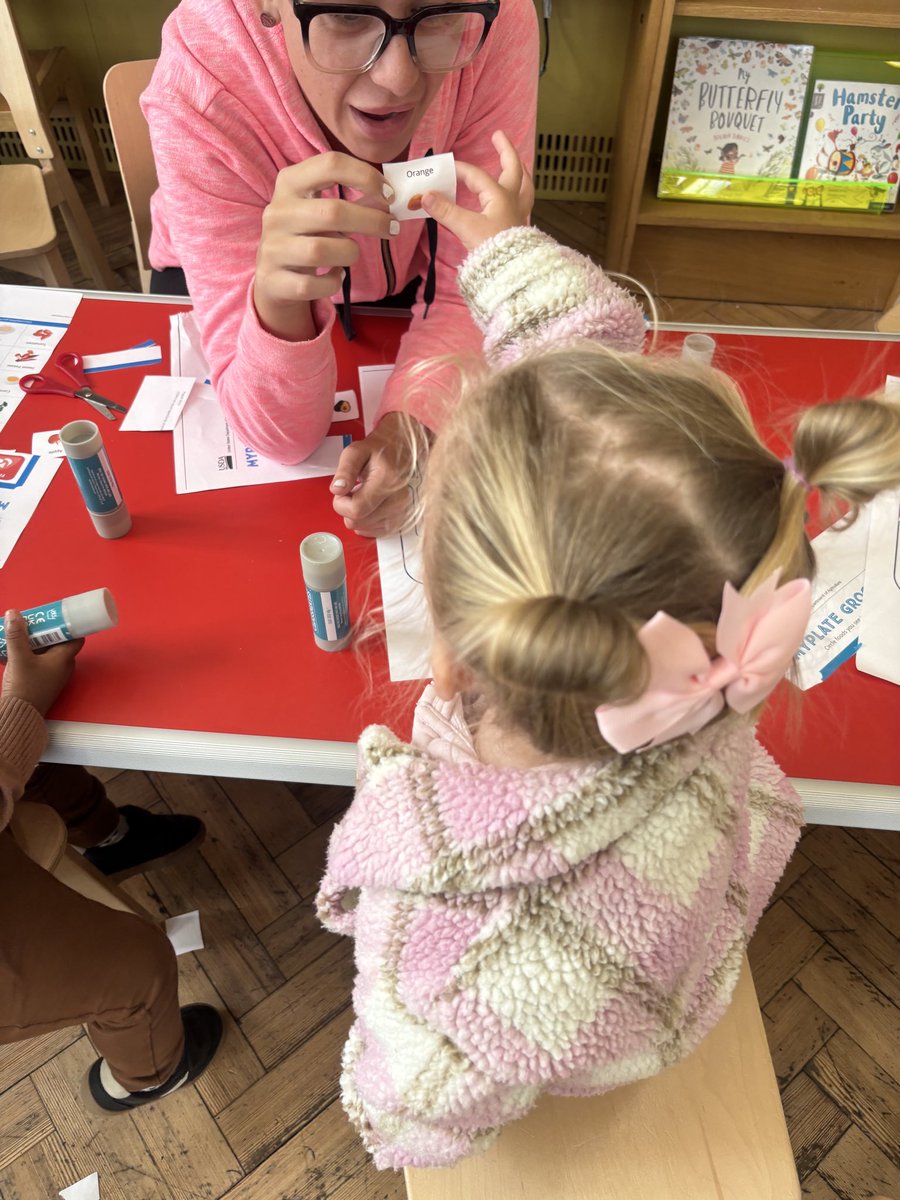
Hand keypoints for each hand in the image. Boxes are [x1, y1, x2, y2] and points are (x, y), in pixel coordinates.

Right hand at [1, 610, 81, 715]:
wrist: (19, 716)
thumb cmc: (25, 688)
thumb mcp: (19, 658)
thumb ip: (16, 635)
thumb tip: (14, 614)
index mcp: (64, 658)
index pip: (75, 636)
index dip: (67, 624)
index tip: (54, 615)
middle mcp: (63, 666)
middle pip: (58, 641)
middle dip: (44, 630)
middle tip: (29, 622)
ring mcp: (53, 674)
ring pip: (46, 651)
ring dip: (33, 642)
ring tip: (18, 633)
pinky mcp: (42, 680)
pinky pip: (38, 661)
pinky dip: (28, 654)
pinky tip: (12, 650)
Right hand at [254, 151, 398, 341]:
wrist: (273, 276)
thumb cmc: (306, 235)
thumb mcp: (321, 210)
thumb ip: (354, 201)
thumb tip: (391, 197)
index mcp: (290, 183)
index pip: (331, 164)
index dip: (366, 176)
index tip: (389, 194)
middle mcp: (278, 212)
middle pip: (333, 212)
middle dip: (371, 221)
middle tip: (392, 228)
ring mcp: (273, 247)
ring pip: (321, 250)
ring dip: (349, 253)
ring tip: (351, 253)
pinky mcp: (275, 280)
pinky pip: (314, 284)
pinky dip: (333, 282)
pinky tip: (335, 275)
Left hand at [330, 412, 421, 536]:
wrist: (405, 451)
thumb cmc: (380, 450)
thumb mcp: (356, 451)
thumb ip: (345, 470)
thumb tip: (337, 490)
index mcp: (387, 481)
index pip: (355, 510)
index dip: (341, 504)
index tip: (342, 491)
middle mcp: (399, 500)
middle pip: (358, 522)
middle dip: (348, 508)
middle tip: (353, 491)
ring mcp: (402, 513)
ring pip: (364, 529)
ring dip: (357, 515)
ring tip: (364, 495)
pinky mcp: (402, 521)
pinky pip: (374, 532)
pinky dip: (367, 521)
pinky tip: (370, 506)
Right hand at [421, 130, 533, 252]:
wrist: (511, 272)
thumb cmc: (491, 248)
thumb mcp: (464, 228)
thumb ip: (445, 210)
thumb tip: (426, 195)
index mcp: (499, 195)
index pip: (476, 175)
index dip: (459, 170)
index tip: (444, 169)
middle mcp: (512, 200)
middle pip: (513, 168)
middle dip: (505, 150)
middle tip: (497, 135)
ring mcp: (519, 213)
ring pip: (525, 184)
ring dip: (520, 170)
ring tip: (517, 161)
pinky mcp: (520, 227)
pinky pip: (525, 202)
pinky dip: (521, 193)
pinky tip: (517, 196)